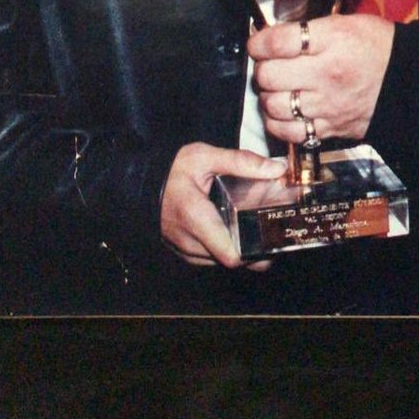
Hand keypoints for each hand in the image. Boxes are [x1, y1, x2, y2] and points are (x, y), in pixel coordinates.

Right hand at [160, 142, 285, 268]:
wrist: (142, 180)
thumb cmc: (172, 169)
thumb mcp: (206, 157)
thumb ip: (242, 162)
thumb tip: (276, 169)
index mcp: (196, 218)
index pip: (231, 255)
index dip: (255, 252)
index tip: (269, 237)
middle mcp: (188, 241)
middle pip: (230, 260)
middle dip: (250, 249)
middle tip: (266, 229)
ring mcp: (184, 250)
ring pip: (220, 262)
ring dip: (236, 249)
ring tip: (249, 227)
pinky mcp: (182, 253)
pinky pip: (209, 259)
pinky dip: (221, 248)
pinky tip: (229, 230)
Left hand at [248, 14, 394, 144]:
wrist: (409, 81)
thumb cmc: (376, 47)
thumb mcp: (344, 23)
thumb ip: (307, 31)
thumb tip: (271, 38)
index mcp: (331, 41)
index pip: (277, 43)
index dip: (258, 42)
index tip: (258, 44)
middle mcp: (326, 74)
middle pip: (269, 75)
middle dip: (262, 68)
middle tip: (270, 65)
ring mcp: (326, 105)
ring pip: (274, 105)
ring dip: (268, 96)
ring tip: (277, 88)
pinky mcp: (329, 128)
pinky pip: (289, 131)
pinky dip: (279, 122)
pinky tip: (284, 111)